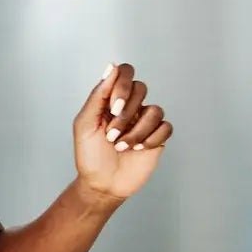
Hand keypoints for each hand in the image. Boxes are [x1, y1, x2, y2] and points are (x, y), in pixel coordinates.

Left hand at [73, 63, 171, 202]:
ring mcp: (145, 121)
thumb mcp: (85, 123)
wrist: (102, 184)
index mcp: (111, 99)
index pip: (125, 72)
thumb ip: (98, 95)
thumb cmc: (90, 155)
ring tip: (121, 146)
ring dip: (136, 130)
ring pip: (154, 110)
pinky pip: (165, 126)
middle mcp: (130, 106)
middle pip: (141, 88)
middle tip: (112, 134)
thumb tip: (111, 67)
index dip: (122, 85)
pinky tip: (138, 149)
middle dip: (126, 113)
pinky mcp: (157, 137)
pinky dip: (151, 138)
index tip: (113, 107)